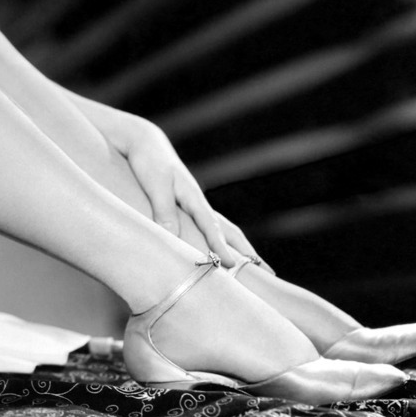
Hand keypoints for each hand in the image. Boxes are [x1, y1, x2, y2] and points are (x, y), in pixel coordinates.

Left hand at [111, 117, 268, 268]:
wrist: (145, 142)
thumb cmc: (149, 162)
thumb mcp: (155, 185)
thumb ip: (163, 210)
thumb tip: (172, 238)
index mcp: (194, 198)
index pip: (212, 227)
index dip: (221, 247)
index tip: (233, 265)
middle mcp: (199, 203)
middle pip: (230, 231)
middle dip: (248, 252)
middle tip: (270, 274)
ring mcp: (194, 205)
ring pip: (222, 231)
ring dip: (239, 249)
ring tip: (254, 268)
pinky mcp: (186, 206)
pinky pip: (208, 229)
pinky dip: (220, 242)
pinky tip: (222, 251)